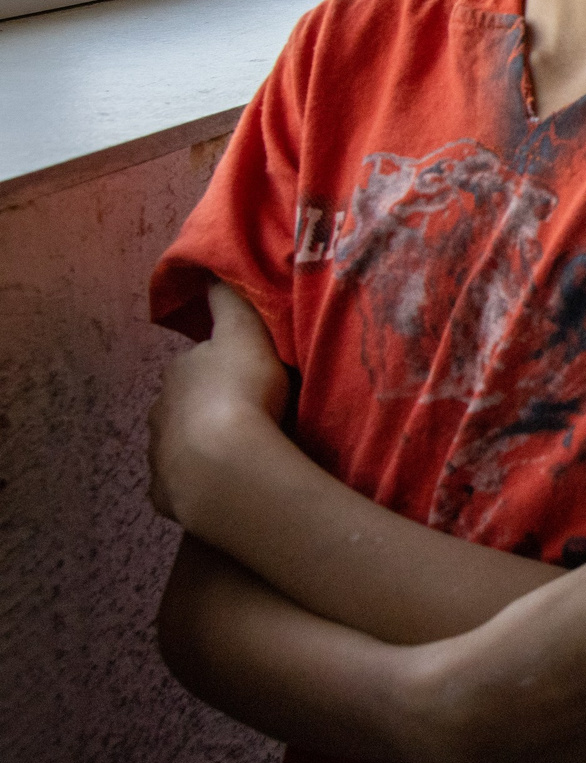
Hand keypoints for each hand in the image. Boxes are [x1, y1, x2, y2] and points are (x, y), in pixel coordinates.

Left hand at [149, 284, 291, 525]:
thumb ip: (230, 302)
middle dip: (207, 408)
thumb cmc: (240, 392)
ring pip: (180, 444)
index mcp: (179, 372)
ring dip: (202, 445)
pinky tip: (221, 483)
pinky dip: (196, 480)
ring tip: (239, 453)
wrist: (224, 463)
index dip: (220, 368)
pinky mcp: (164, 493)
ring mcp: (159, 454)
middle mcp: (160, 410)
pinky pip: (181, 482)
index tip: (248, 377)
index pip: (196, 364)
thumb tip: (211, 269)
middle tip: (248, 417)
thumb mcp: (245, 334)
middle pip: (184, 405)